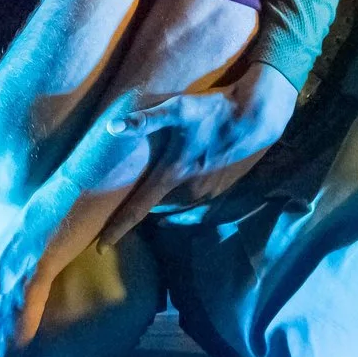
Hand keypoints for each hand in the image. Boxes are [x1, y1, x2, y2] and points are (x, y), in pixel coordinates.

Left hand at [95, 62, 298, 242]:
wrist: (256, 116)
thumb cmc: (215, 111)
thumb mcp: (179, 109)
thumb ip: (146, 120)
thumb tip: (112, 128)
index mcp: (173, 174)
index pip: (138, 209)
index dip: (117, 229)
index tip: (100, 247)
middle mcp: (189, 191)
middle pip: (157, 206)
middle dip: (144, 204)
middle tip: (133, 195)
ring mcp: (208, 193)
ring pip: (176, 204)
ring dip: (166, 198)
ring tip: (159, 187)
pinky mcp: (222, 189)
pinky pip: (194, 200)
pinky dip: (184, 195)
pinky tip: (187, 179)